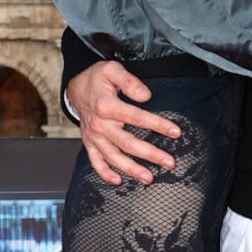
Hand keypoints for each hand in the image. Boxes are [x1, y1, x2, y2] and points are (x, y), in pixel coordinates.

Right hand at [67, 61, 182, 185]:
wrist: (75, 87)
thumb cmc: (96, 78)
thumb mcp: (111, 69)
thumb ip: (129, 81)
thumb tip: (146, 96)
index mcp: (106, 106)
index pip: (137, 117)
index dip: (158, 125)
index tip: (176, 132)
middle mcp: (99, 125)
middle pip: (128, 143)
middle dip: (150, 154)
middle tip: (169, 162)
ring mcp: (94, 137)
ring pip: (113, 157)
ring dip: (131, 169)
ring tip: (149, 178)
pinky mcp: (89, 143)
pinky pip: (95, 162)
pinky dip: (105, 173)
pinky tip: (118, 181)